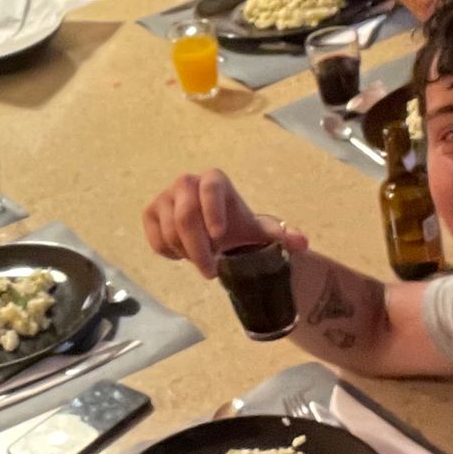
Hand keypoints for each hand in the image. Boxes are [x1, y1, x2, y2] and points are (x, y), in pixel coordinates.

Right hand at [142, 169, 306, 278]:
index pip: (209, 189)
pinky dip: (170, 253)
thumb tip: (302, 243)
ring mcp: (165, 197)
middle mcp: (186, 183)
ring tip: (202, 260)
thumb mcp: (259, 232)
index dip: (213, 211)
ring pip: (169, 230)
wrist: (212, 231)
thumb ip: (281, 236)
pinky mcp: (150, 212)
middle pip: (184, 216)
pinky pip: (156, 238)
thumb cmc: (236, 227)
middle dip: (198, 249)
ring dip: (186, 253)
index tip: (220, 238)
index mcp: (214, 180)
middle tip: (211, 273)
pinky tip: (184, 254)